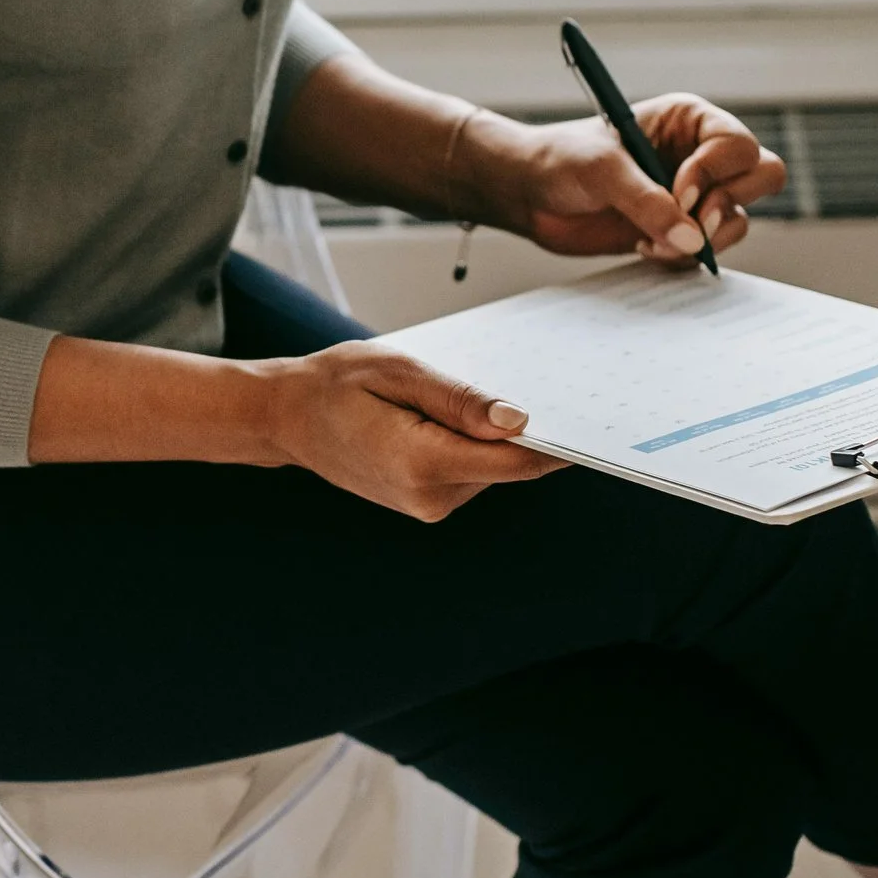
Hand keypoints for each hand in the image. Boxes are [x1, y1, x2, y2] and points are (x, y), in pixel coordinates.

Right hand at [254, 342, 563, 521]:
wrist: (286, 418)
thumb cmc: (335, 384)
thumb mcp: (400, 371)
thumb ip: (461, 400)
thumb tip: (519, 421)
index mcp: (422, 463)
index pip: (515, 460)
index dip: (558, 442)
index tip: (591, 417)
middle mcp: (429, 497)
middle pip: (507, 464)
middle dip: (521, 429)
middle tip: (527, 379)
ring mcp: (427, 506)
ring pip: (491, 467)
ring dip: (489, 434)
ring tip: (452, 394)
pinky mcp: (426, 502)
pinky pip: (469, 471)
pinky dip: (470, 443)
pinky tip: (443, 415)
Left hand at [506, 95, 786, 262]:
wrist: (530, 194)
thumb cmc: (560, 161)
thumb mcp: (601, 171)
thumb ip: (647, 202)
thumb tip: (693, 239)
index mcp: (689, 120)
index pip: (737, 145)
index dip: (715, 174)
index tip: (679, 194)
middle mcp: (700, 154)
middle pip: (762, 175)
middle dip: (729, 204)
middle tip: (691, 224)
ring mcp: (695, 194)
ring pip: (740, 218)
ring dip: (705, 239)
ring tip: (652, 240)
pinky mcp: (679, 229)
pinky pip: (710, 248)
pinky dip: (684, 256)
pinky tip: (644, 247)